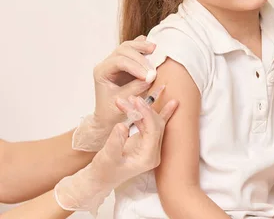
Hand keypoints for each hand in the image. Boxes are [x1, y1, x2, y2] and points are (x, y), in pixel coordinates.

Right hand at [55, 94, 177, 215]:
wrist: (100, 178)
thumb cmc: (103, 171)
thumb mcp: (107, 157)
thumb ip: (115, 142)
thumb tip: (122, 125)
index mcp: (148, 157)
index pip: (153, 131)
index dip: (146, 114)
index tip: (136, 102)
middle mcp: (154, 152)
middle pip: (156, 125)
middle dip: (145, 110)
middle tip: (133, 98)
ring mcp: (152, 147)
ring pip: (154, 123)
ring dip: (143, 110)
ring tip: (132, 98)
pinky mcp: (147, 141)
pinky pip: (153, 125)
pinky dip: (153, 113)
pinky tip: (171, 103)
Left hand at [72, 35, 157, 151]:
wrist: (109, 117)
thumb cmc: (112, 112)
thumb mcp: (123, 102)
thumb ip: (135, 87)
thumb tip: (150, 77)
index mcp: (101, 72)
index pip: (119, 62)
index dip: (135, 66)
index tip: (149, 76)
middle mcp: (107, 64)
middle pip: (124, 50)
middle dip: (140, 58)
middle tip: (153, 70)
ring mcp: (116, 61)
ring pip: (128, 46)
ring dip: (142, 47)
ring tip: (155, 49)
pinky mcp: (126, 62)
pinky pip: (134, 49)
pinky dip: (143, 47)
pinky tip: (152, 48)